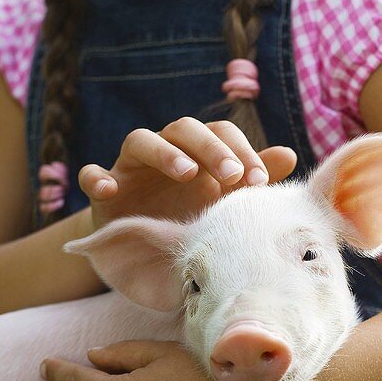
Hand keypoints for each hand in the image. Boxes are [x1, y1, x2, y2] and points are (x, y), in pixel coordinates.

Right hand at [77, 118, 296, 229]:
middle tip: (232, 175)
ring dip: (164, 152)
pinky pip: (92, 175)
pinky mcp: (102, 191)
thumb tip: (288, 154)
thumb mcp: (223, 205)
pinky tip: (109, 189)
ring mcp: (131, 169)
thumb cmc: (191, 220)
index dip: (240, 149)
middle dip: (210, 147)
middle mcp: (165, 151)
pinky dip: (97, 177)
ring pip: (140, 140)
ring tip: (186, 173)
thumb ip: (251, 178)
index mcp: (198, 152)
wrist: (146, 252)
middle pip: (184, 128)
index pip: (220, 133)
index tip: (259, 181)